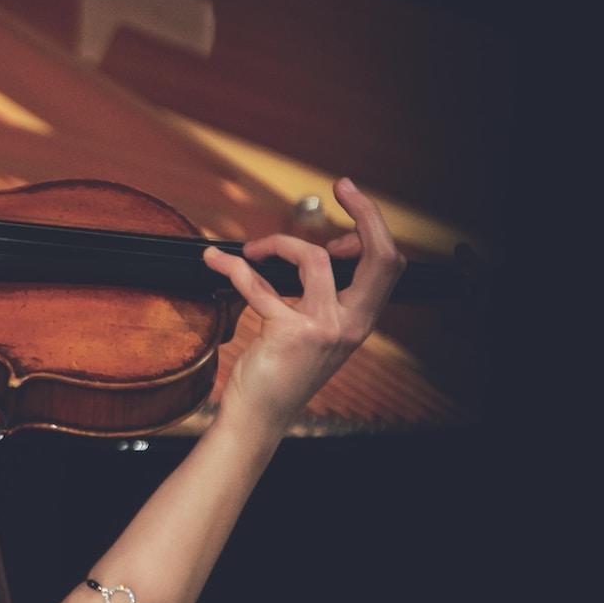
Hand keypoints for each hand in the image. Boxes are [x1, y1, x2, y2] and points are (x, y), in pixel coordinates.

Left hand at [200, 177, 405, 433]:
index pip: (388, 265)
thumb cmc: (280, 371)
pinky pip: (258, 284)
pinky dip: (233, 267)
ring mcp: (323, 329)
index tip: (348, 209)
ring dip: (277, 243)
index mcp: (360, 320)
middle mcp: (351, 323)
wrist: (259, 416)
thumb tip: (319, 250)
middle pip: (380, 257)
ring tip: (252, 250)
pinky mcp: (289, 333)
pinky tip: (216, 262)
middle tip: (343, 186)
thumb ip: (320, 294)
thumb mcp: (312, 330)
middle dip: (367, 213)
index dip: (373, 230)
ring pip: (313, 259)